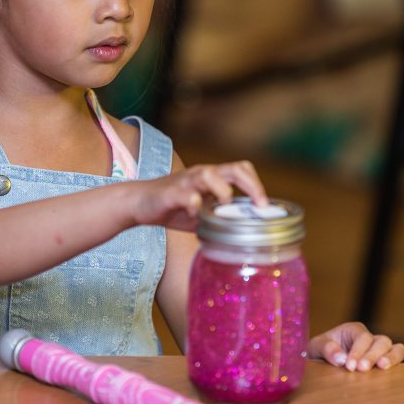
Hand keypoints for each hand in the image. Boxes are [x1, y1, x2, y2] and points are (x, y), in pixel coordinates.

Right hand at [132, 161, 267, 230]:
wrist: (139, 202)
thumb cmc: (173, 207)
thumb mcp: (202, 212)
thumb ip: (220, 217)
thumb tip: (244, 235)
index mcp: (212, 178)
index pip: (241, 170)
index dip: (256, 185)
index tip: (264, 207)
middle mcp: (201, 175)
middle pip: (234, 168)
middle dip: (252, 185)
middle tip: (259, 206)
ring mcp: (186, 182)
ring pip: (209, 174)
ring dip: (223, 191)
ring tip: (224, 208)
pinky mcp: (170, 193)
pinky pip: (185, 194)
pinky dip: (194, 203)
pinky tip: (195, 214)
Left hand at [307, 322, 403, 371]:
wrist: (321, 361)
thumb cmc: (321, 352)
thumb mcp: (316, 347)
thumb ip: (326, 349)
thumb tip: (341, 358)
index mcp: (353, 330)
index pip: (362, 338)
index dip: (358, 351)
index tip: (349, 366)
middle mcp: (369, 337)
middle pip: (381, 341)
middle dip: (372, 355)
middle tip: (362, 369)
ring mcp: (380, 349)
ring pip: (396, 347)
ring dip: (391, 358)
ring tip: (383, 368)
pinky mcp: (385, 361)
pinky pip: (398, 357)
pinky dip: (398, 363)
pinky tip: (390, 373)